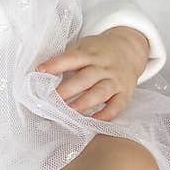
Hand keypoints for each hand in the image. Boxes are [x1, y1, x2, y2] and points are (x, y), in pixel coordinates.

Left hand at [34, 27, 149, 121]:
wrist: (129, 49)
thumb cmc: (98, 51)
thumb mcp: (84, 47)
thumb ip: (67, 60)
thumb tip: (42, 74)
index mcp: (90, 53)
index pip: (72, 58)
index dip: (56, 64)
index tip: (40, 71)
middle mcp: (103, 67)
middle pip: (85, 78)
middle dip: (67, 90)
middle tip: (52, 99)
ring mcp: (115, 80)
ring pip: (100, 92)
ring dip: (85, 103)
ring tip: (70, 111)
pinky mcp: (124, 93)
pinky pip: (116, 105)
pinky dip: (106, 115)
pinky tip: (93, 121)